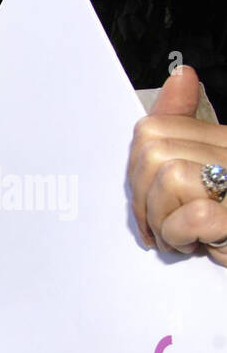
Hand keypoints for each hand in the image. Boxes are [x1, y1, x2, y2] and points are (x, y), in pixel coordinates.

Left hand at [128, 66, 226, 261]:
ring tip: (185, 233)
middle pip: (153, 151)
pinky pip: (190, 217)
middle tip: (165, 222)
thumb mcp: (201, 181)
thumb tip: (181, 76)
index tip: (146, 198)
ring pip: (168, 177)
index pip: (152, 130)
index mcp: (224, 139)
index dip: (135, 171)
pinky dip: (182, 237)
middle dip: (144, 198)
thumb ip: (181, 134)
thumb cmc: (224, 226)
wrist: (226, 276)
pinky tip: (198, 243)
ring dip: (163, 219)